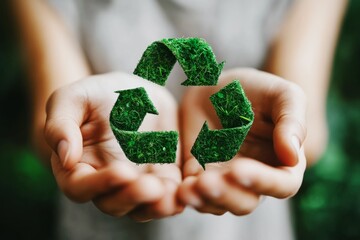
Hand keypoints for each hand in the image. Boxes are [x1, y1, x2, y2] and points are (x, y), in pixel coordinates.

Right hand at [45, 72, 183, 220]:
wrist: (132, 92)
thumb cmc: (96, 95)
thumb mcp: (73, 99)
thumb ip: (60, 124)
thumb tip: (65, 156)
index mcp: (79, 167)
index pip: (81, 188)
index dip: (100, 184)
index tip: (122, 171)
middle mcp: (107, 182)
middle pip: (115, 203)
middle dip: (133, 198)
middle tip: (150, 186)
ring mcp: (136, 182)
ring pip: (144, 206)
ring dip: (157, 206)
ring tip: (171, 196)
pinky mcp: (163, 176)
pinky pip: (170, 194)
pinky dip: (178, 196)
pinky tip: (188, 190)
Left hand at [178, 68, 306, 214]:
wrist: (216, 86)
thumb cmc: (255, 89)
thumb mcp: (281, 95)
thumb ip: (292, 121)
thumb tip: (293, 157)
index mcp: (282, 163)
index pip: (282, 184)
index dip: (263, 181)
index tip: (240, 168)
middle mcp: (255, 177)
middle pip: (246, 201)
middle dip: (227, 194)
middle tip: (207, 181)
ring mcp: (226, 179)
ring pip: (219, 204)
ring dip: (205, 200)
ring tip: (188, 188)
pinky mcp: (200, 175)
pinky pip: (196, 194)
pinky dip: (189, 195)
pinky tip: (179, 188)